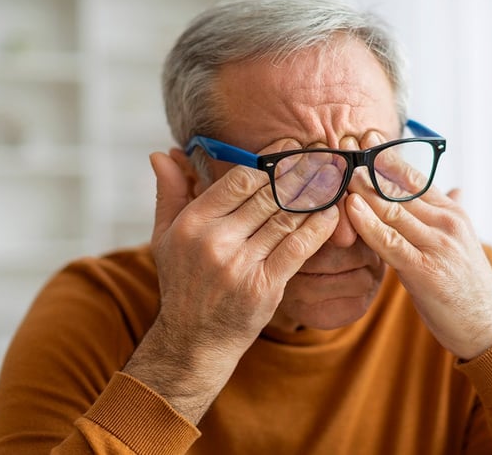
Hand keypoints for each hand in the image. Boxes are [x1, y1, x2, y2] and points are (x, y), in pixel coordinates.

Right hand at [123, 140, 337, 423]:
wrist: (194, 340)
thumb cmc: (182, 283)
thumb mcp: (165, 237)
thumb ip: (169, 192)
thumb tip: (160, 153)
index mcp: (193, 223)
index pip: (240, 179)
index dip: (269, 163)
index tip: (289, 152)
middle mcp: (216, 241)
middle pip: (268, 195)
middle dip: (297, 176)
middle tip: (319, 160)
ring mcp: (242, 265)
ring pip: (287, 218)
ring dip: (312, 198)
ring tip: (330, 181)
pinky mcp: (265, 286)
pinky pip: (299, 247)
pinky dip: (318, 228)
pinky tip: (331, 214)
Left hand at [345, 132, 491, 359]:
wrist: (487, 327)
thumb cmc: (468, 286)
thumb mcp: (463, 242)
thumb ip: (451, 212)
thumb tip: (456, 188)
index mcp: (453, 213)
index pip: (416, 177)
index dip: (388, 158)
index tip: (367, 139)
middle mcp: (446, 223)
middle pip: (400, 189)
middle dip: (369, 168)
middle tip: (343, 147)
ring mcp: (437, 246)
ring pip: (392, 210)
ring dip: (363, 190)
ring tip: (339, 171)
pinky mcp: (425, 271)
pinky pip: (389, 242)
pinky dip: (368, 223)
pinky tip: (350, 208)